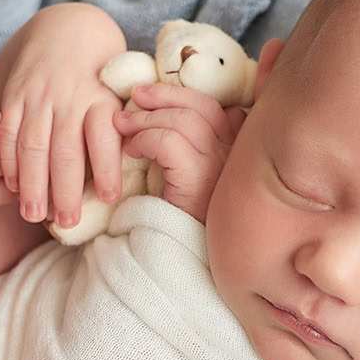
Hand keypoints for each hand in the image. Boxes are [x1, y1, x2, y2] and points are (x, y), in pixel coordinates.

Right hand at [0, 5, 127, 229]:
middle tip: (67, 221)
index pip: (104, 136)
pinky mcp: (15, 95)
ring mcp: (39, 96)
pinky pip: (9, 132)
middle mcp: (70, 98)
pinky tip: (11, 186)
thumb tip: (131, 174)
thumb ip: (120, 128)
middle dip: (64, 189)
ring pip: (33, 145)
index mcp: (101, 99)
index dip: (106, 168)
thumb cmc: (101, 75)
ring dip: (32, 183)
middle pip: (65, 149)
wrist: (67, 29)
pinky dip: (9, 160)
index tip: (108, 197)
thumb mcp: (118, 93)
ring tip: (33, 215)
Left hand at [112, 83, 246, 222]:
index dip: (183, 97)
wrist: (183, 265)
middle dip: (164, 95)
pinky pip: (169, 142)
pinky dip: (144, 139)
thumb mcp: (192, 183)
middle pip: (204, 107)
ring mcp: (221, 168)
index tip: (153, 98)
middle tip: (135, 96)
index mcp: (237, 156)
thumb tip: (165, 120)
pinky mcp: (199, 181)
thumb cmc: (184, 225)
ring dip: (146, 118)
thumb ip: (191, 153)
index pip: (217, 109)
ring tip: (122, 125)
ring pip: (184, 120)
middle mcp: (236, 159)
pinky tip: (131, 151)